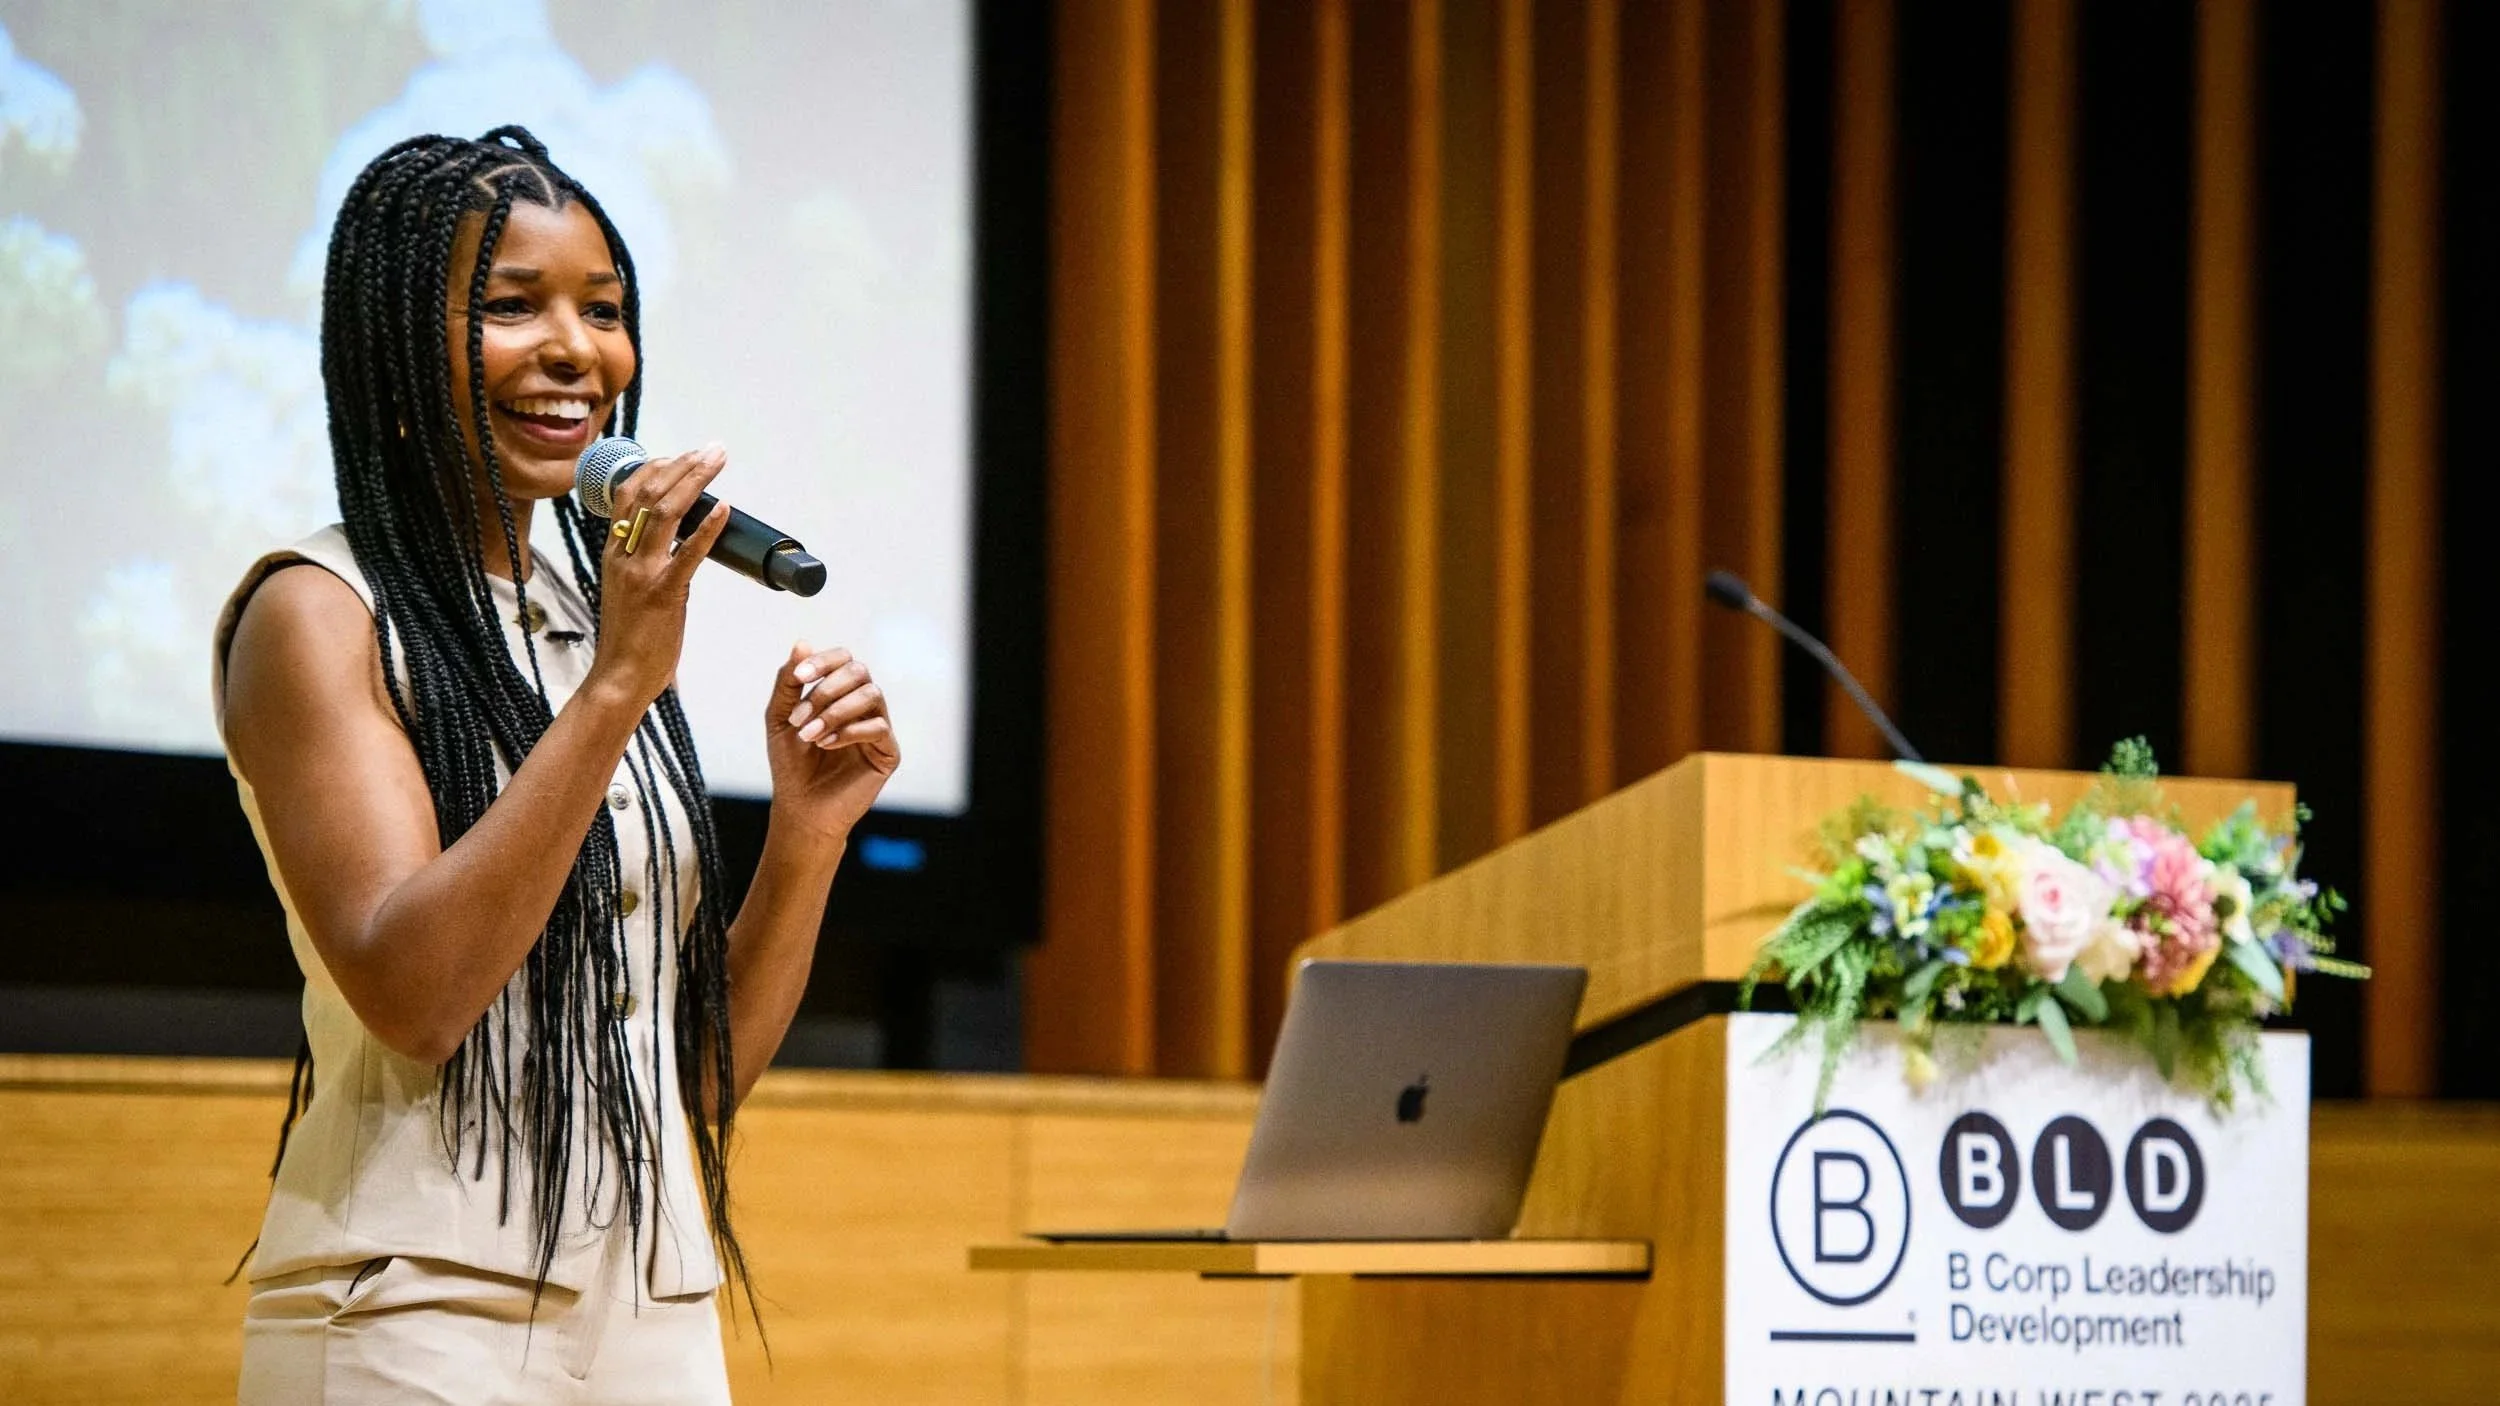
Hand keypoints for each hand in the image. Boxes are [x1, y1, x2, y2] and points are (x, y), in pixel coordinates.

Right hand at [583, 444, 731, 707]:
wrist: (619, 676)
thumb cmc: (630, 637)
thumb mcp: (628, 588)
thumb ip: (645, 561)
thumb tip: (676, 539)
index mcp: (614, 552)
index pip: (629, 494)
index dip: (657, 468)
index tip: (683, 456)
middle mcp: (623, 555)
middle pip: (649, 494)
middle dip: (683, 465)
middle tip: (712, 449)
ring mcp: (642, 573)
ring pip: (664, 512)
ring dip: (695, 481)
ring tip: (717, 461)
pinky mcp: (663, 594)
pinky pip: (687, 554)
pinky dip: (707, 528)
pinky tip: (724, 510)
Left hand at [764, 641, 899, 844]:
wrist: (800, 807)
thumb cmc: (790, 764)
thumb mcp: (780, 718)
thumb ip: (789, 682)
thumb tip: (802, 642)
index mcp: (839, 692)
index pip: (843, 659)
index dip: (824, 661)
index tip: (800, 677)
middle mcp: (862, 705)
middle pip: (860, 671)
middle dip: (827, 689)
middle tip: (801, 716)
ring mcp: (877, 727)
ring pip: (872, 694)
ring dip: (836, 711)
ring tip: (810, 735)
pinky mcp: (888, 752)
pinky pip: (879, 726)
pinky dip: (849, 731)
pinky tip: (827, 745)